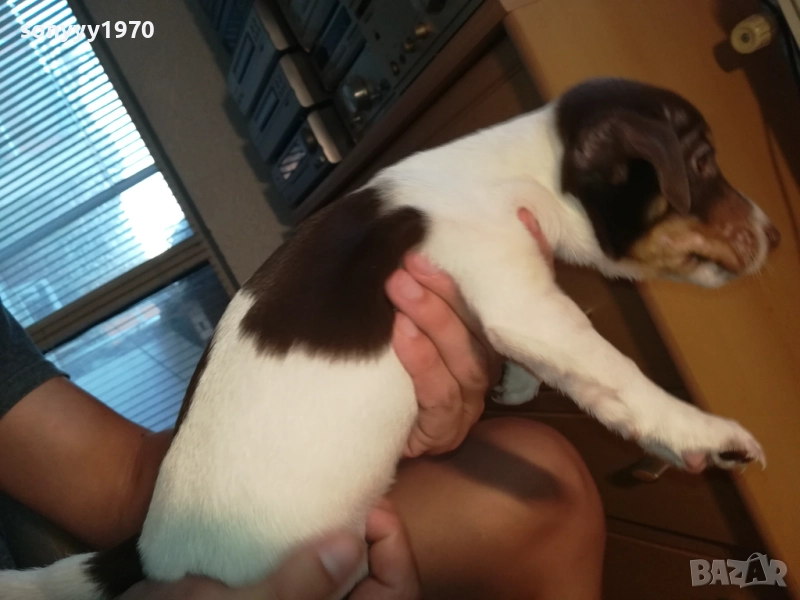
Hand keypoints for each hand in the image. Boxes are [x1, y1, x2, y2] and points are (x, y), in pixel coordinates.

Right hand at [120, 501, 418, 599]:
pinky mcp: (278, 587)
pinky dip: (318, 537)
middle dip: (374, 536)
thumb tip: (349, 546)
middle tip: (356, 494)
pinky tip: (306, 509)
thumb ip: (300, 586)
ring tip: (336, 496)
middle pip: (377, 578)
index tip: (371, 509)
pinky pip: (315, 563)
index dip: (394, 551)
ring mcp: (297, 599)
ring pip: (347, 569)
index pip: (396, 592)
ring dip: (347, 534)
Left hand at [386, 208, 552, 457]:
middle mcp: (484, 369)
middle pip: (484, 329)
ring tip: (400, 286)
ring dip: (433, 319)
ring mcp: (467, 403)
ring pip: (465, 361)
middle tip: (413, 258)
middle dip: (449, 289)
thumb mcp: (400, 314)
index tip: (520, 219)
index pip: (515, 298)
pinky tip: (400, 334)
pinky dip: (422, 362)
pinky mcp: (443, 430)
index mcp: (485, 339)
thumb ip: (421, 280)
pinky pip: (440, 396)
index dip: (530, 262)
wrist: (354, 427)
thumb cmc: (385, 363)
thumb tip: (430, 232)